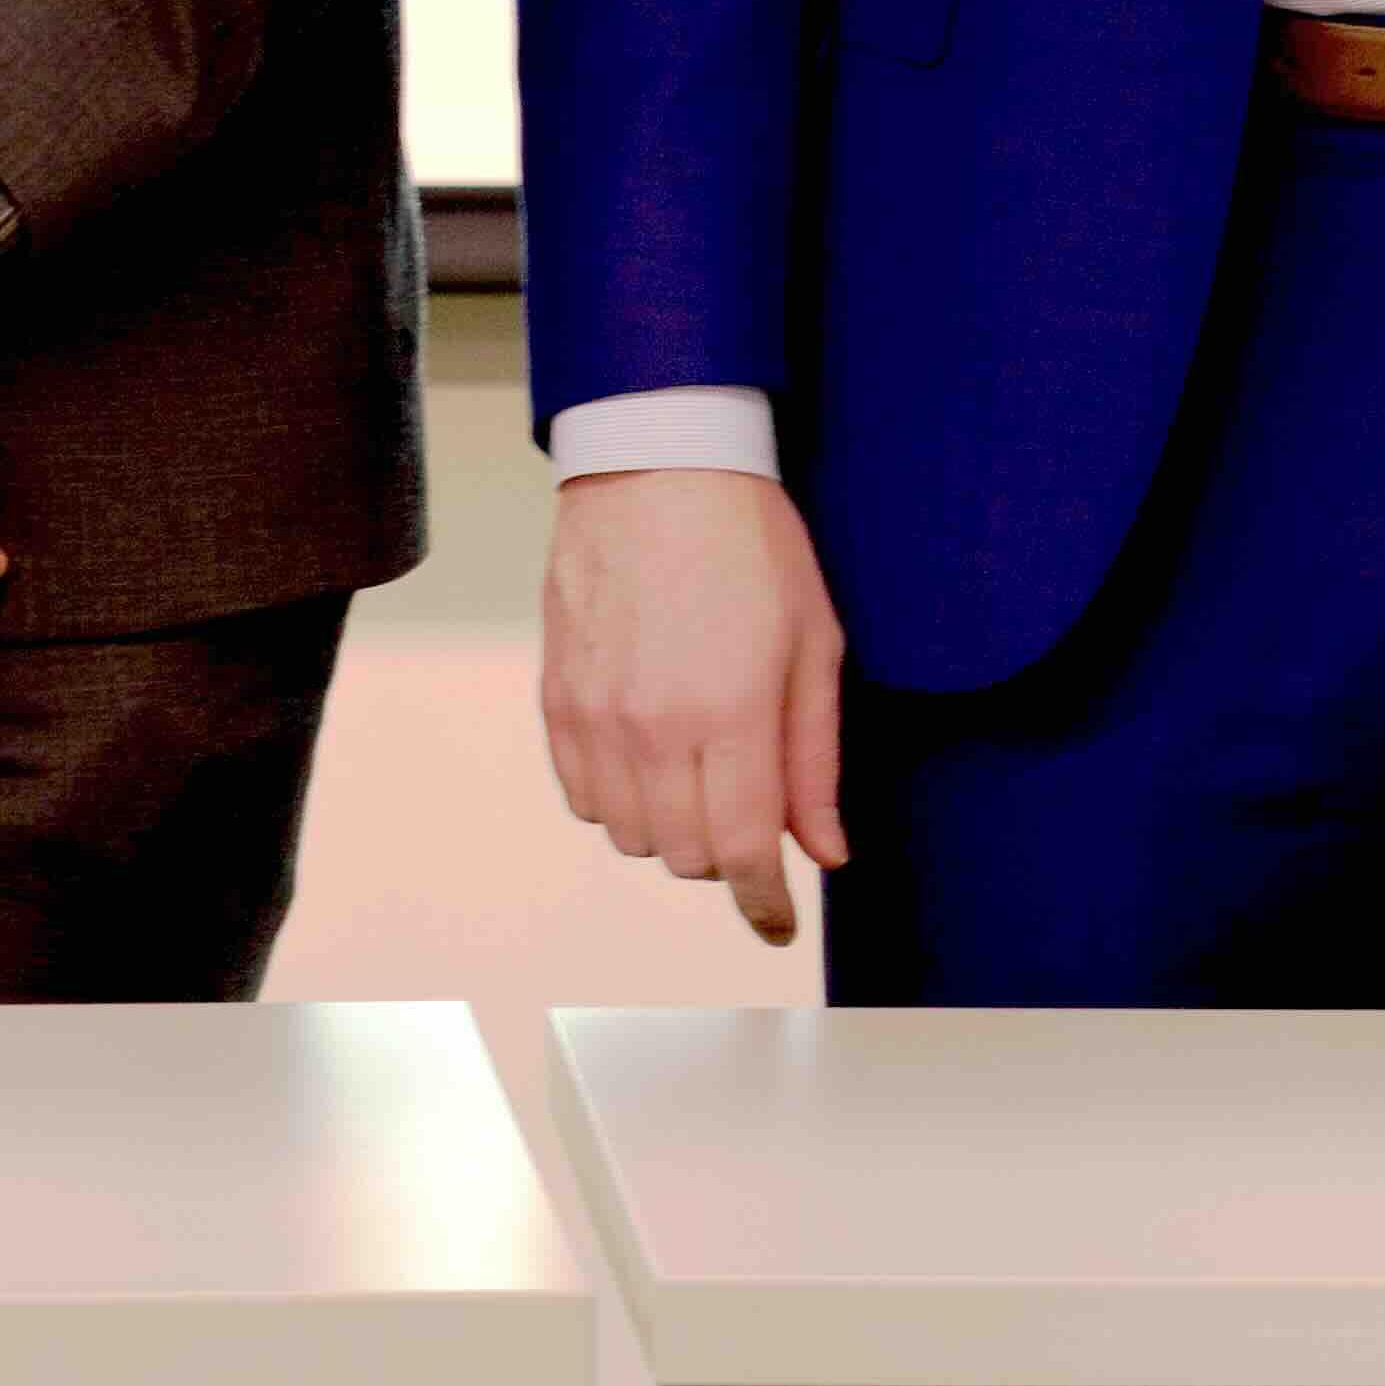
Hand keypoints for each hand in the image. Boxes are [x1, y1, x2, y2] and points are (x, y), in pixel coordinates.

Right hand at [541, 467, 854, 944]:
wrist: (657, 463)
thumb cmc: (751, 541)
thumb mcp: (816, 641)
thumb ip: (816, 759)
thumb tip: (827, 852)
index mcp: (730, 712)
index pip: (744, 853)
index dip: (766, 904)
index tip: (778, 922)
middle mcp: (654, 726)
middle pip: (685, 857)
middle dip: (728, 857)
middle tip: (752, 813)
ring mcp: (597, 716)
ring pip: (631, 836)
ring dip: (673, 830)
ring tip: (701, 773)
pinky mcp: (557, 699)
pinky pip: (583, 797)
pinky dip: (619, 801)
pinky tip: (650, 759)